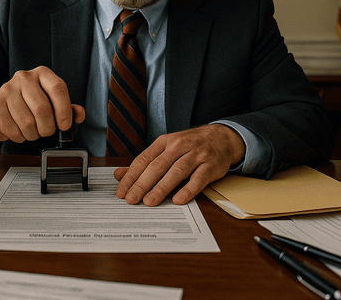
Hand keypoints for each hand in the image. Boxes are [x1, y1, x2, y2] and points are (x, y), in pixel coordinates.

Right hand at [0, 66, 85, 145]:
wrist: (2, 107)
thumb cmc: (31, 104)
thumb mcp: (52, 102)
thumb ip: (68, 108)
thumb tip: (79, 114)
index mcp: (42, 74)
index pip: (58, 88)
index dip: (64, 110)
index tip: (64, 125)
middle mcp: (24, 77)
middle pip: (42, 108)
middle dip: (48, 128)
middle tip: (47, 131)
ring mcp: (7, 90)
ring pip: (27, 122)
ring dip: (33, 134)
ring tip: (32, 131)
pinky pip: (12, 130)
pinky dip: (19, 137)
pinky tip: (19, 131)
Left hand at [113, 124, 245, 205]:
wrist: (222, 138)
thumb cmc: (189, 146)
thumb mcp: (166, 149)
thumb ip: (143, 163)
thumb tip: (118, 175)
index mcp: (165, 142)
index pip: (144, 159)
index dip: (131, 176)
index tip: (121, 192)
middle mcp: (179, 146)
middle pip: (157, 166)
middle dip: (142, 184)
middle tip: (131, 199)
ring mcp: (196, 155)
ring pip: (176, 171)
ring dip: (162, 188)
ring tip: (149, 202)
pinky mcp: (211, 165)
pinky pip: (198, 179)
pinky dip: (188, 189)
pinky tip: (178, 200)